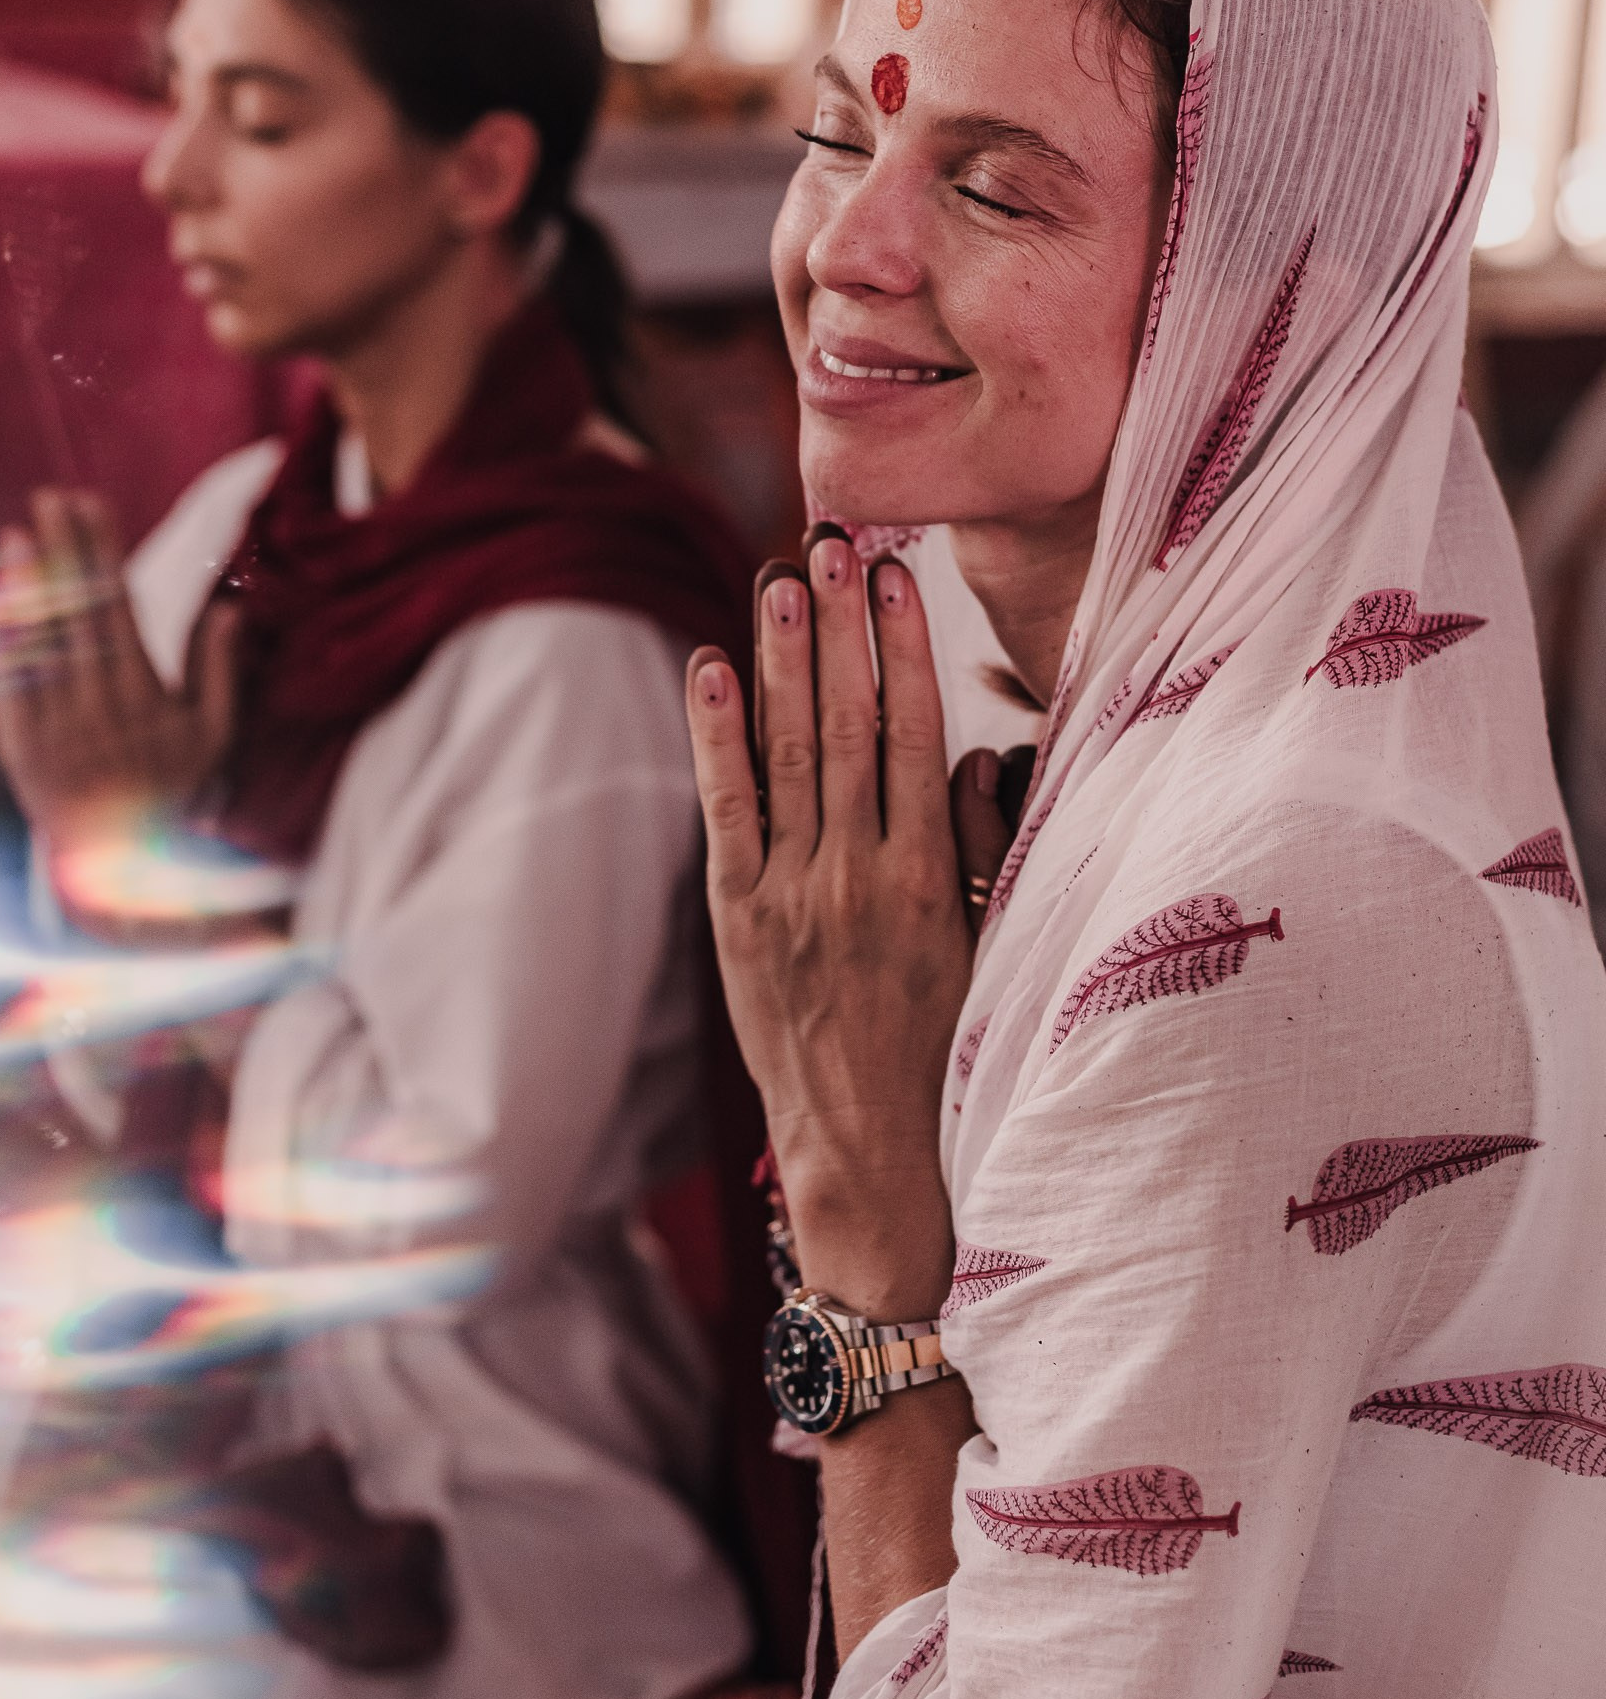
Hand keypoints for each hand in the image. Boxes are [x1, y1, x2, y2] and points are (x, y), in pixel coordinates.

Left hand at [0, 489, 240, 862]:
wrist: (119, 874)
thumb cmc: (173, 797)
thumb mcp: (213, 739)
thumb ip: (220, 672)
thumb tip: (229, 608)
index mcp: (147, 699)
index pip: (121, 608)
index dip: (104, 553)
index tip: (92, 505)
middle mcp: (101, 710)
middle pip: (80, 613)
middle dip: (66, 550)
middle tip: (51, 497)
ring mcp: (58, 731)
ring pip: (41, 645)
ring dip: (28, 587)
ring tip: (17, 536)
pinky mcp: (22, 751)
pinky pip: (8, 687)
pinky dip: (0, 644)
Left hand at [685, 529, 1011, 1317]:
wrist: (874, 1156)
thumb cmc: (944, 1046)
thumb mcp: (990, 944)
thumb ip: (986, 845)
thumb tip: (985, 750)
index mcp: (934, 878)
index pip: (915, 734)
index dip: (904, 647)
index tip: (898, 576)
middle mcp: (862, 876)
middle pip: (849, 726)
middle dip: (838, 629)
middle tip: (831, 542)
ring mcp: (796, 897)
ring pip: (789, 755)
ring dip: (781, 663)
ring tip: (779, 580)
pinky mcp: (742, 922)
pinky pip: (728, 814)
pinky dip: (715, 740)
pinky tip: (707, 670)